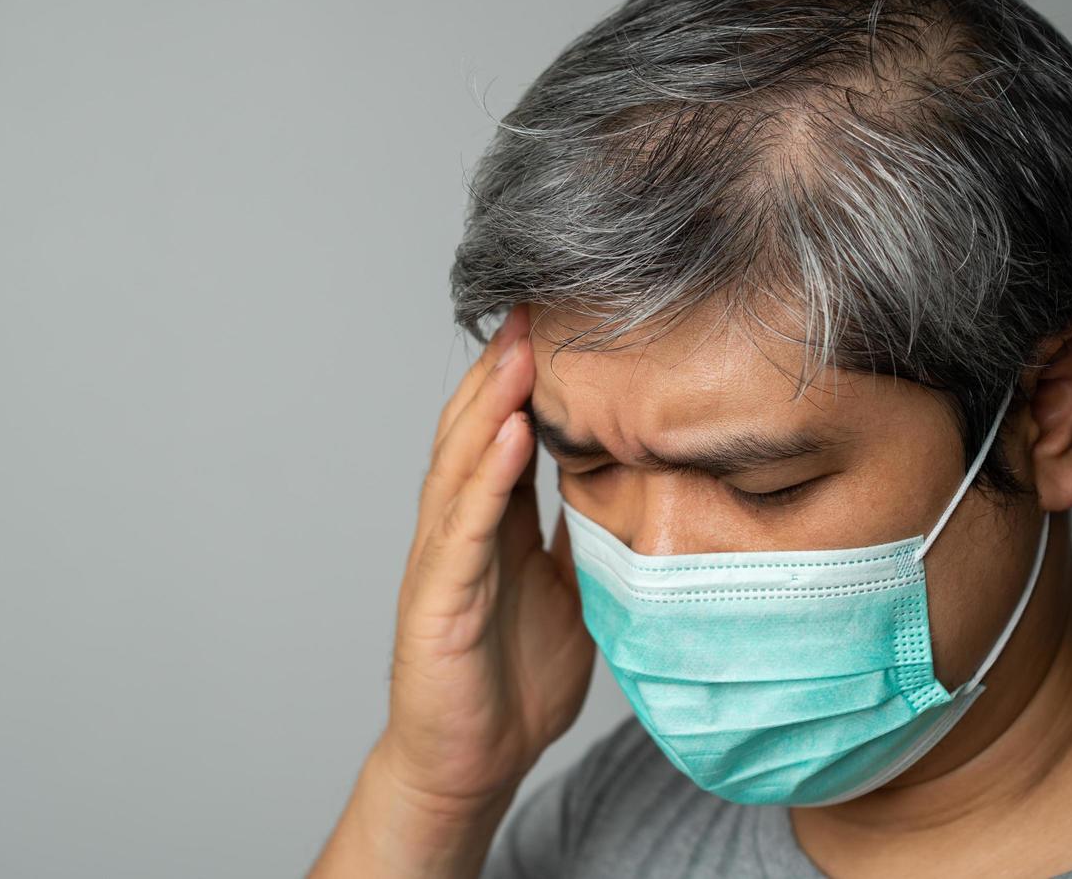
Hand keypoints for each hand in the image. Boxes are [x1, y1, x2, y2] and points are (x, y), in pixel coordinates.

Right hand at [378, 302, 595, 810]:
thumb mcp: (568, 593)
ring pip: (462, 465)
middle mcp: (460, 530)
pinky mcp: (438, 600)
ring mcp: (444, 561)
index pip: (504, 434)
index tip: (558, 323)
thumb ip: (582, 537)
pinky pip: (465, 530)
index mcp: (492, 526)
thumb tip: (633, 485)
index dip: (524, 380)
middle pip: (475, 430)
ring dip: (490, 404)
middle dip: (503, 368)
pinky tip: (510, 437)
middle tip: (535, 306)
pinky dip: (487, 478)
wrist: (470, 765)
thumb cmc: (513, 680)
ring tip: (521, 350)